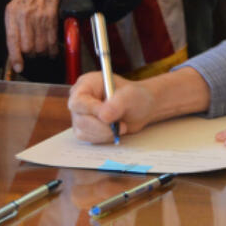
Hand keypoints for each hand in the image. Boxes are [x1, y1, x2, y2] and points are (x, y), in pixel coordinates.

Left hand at [5, 0, 85, 72]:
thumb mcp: (15, 7)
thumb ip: (13, 27)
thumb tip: (13, 52)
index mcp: (11, 13)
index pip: (12, 40)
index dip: (16, 56)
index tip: (19, 67)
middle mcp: (24, 14)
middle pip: (28, 46)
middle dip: (32, 54)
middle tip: (34, 52)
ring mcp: (38, 14)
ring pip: (41, 45)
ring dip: (43, 52)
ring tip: (44, 50)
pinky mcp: (51, 15)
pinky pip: (52, 38)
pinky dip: (53, 48)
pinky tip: (52, 49)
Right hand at [68, 67, 211, 142]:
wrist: (147, 105)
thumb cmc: (142, 96)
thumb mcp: (134, 97)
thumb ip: (118, 103)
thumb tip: (106, 114)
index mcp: (88, 84)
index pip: (77, 101)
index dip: (90, 111)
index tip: (108, 116)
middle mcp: (82, 98)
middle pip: (78, 120)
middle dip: (100, 127)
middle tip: (119, 127)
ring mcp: (83, 115)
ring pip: (84, 133)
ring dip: (104, 135)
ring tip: (122, 126)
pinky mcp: (89, 128)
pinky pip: (91, 141)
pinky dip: (105, 140)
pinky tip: (118, 132)